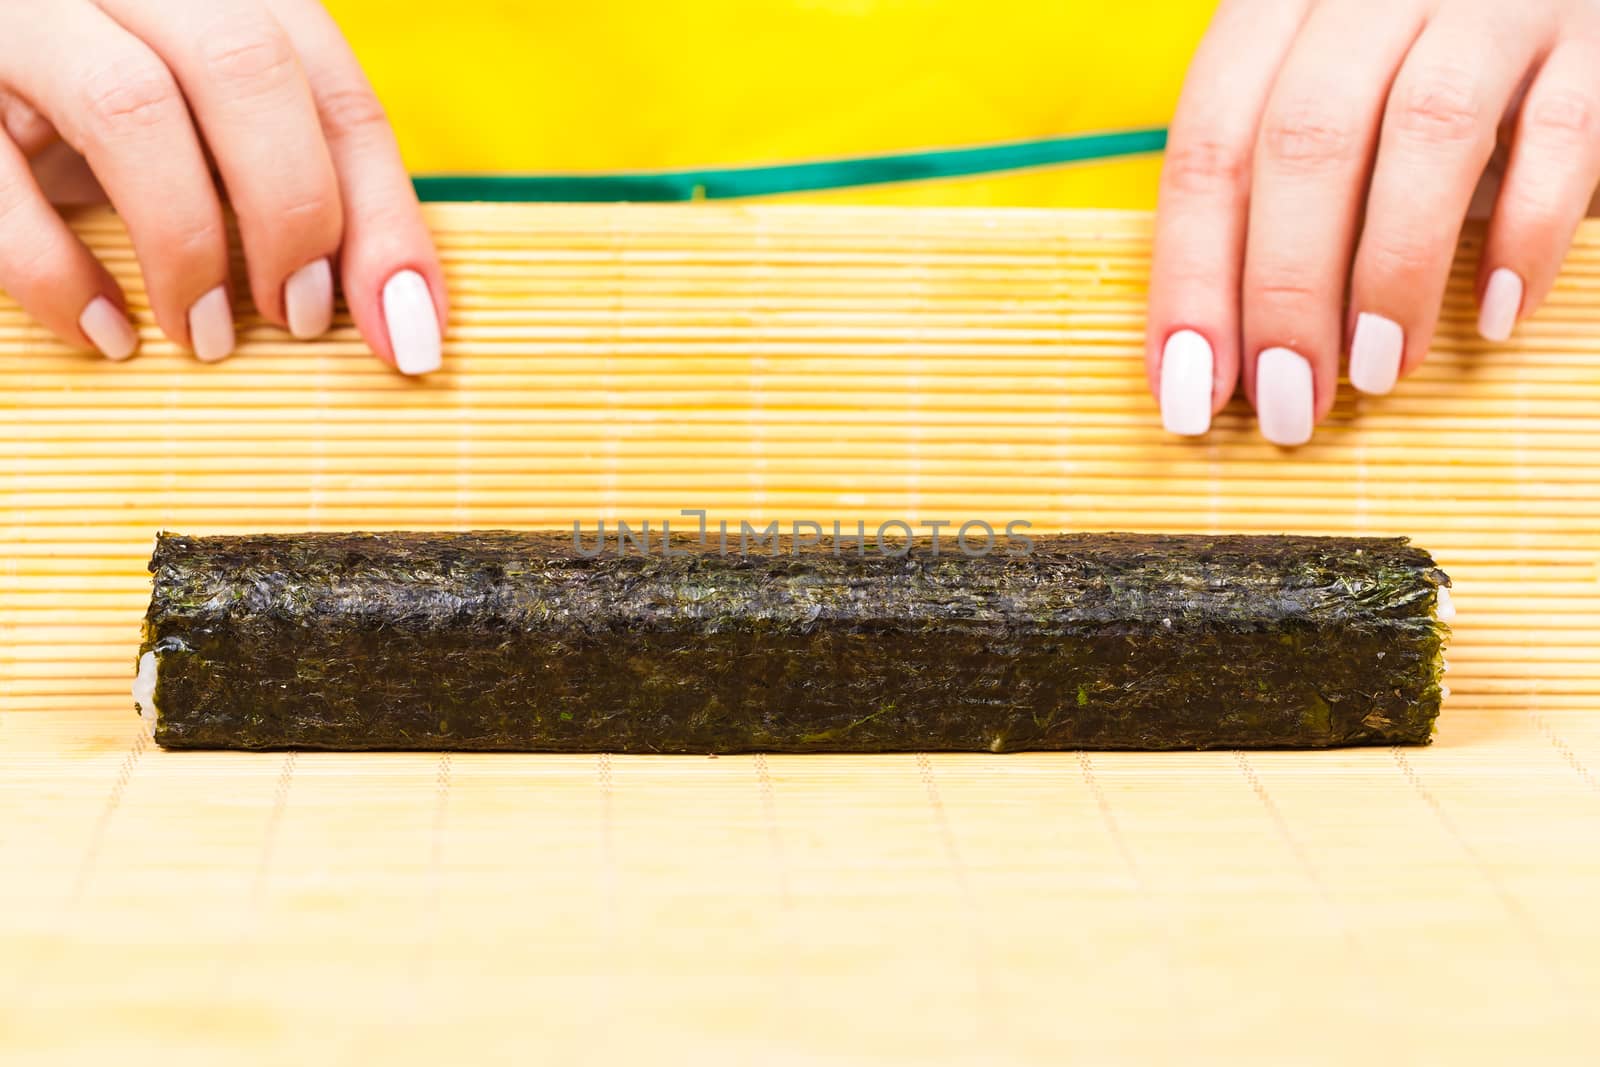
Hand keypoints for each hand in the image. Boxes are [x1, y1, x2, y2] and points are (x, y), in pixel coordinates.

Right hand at [0, 0, 444, 372]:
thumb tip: (404, 314)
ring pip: (131, 102)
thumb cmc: (97, 125)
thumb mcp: (207, 135)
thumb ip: (294, 181)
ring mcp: (22, 17)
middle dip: (294, 209)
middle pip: (244, 64)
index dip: (385, 213)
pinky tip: (107, 332)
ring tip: (207, 338)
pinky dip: (58, 273)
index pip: (330, 82)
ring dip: (189, 243)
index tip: (409, 328)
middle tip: (297, 318)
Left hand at [1147, 0, 1599, 443]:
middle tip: (1288, 403)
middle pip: (1305, 144)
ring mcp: (1489, 1)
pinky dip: (1523, 237)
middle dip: (1284, 294)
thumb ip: (1257, 188)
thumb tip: (1208, 352)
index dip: (1191, 278)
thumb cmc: (1395, 70)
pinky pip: (1561, 135)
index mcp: (1276, 5)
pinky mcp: (1590, 35)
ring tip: (1379, 371)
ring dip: (1392, 272)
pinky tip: (1495, 316)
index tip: (1187, 390)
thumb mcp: (1308, 97)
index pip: (1207, 146)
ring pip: (1426, 131)